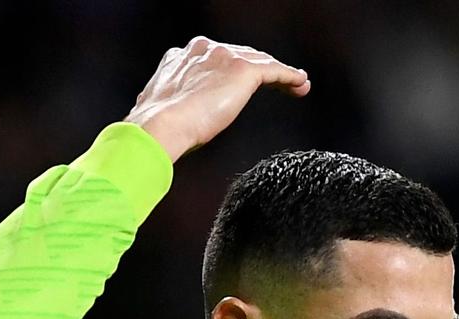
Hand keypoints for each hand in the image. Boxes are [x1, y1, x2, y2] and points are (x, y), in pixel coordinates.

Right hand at [125, 37, 309, 161]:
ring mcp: (224, 57)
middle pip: (243, 55)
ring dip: (281, 73)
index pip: (219, 57)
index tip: (241, 84)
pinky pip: (274, 70)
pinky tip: (300, 83)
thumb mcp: (167, 108)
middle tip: (277, 83)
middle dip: (261, 68)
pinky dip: (289, 76)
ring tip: (297, 86)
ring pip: (261, 61)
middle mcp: (205, 49)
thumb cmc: (158, 128)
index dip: (235, 69)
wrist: (159, 127)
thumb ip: (178, 103)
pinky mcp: (242, 70)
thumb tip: (180, 117)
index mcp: (184, 56)